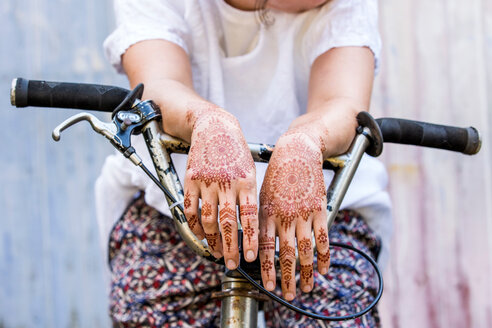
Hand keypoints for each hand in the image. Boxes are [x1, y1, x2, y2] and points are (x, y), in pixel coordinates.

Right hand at [183, 104, 257, 269]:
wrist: (214, 126)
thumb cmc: (236, 152)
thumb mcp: (250, 170)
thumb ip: (249, 196)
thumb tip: (250, 226)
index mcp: (246, 181)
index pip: (249, 217)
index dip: (249, 239)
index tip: (249, 257)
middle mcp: (227, 183)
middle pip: (227, 223)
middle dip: (229, 247)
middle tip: (230, 264)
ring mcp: (207, 182)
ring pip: (207, 219)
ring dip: (211, 239)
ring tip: (216, 251)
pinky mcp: (191, 180)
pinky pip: (190, 209)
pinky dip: (193, 225)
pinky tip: (199, 234)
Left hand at [259, 132, 328, 300]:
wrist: (297, 151)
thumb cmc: (275, 174)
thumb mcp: (260, 195)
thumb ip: (260, 219)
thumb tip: (256, 242)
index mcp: (266, 213)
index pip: (266, 248)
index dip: (267, 269)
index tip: (268, 286)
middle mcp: (284, 217)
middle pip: (286, 254)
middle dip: (287, 278)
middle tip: (289, 295)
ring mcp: (303, 214)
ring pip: (305, 250)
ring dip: (307, 272)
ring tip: (307, 288)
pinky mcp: (319, 209)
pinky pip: (323, 237)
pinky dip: (324, 255)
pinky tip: (324, 268)